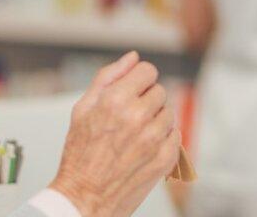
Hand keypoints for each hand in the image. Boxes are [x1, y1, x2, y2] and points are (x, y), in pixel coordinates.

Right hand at [50, 52, 181, 216]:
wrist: (84, 199)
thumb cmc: (80, 155)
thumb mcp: (82, 109)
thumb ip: (108, 77)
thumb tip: (132, 57)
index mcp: (116, 101)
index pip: (148, 71)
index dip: (138, 79)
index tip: (132, 91)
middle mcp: (137, 117)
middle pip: (159, 90)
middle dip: (145, 100)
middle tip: (128, 118)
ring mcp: (154, 139)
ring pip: (168, 112)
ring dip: (155, 119)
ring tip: (134, 135)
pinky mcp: (166, 158)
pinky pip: (175, 134)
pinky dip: (163, 138)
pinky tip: (143, 148)